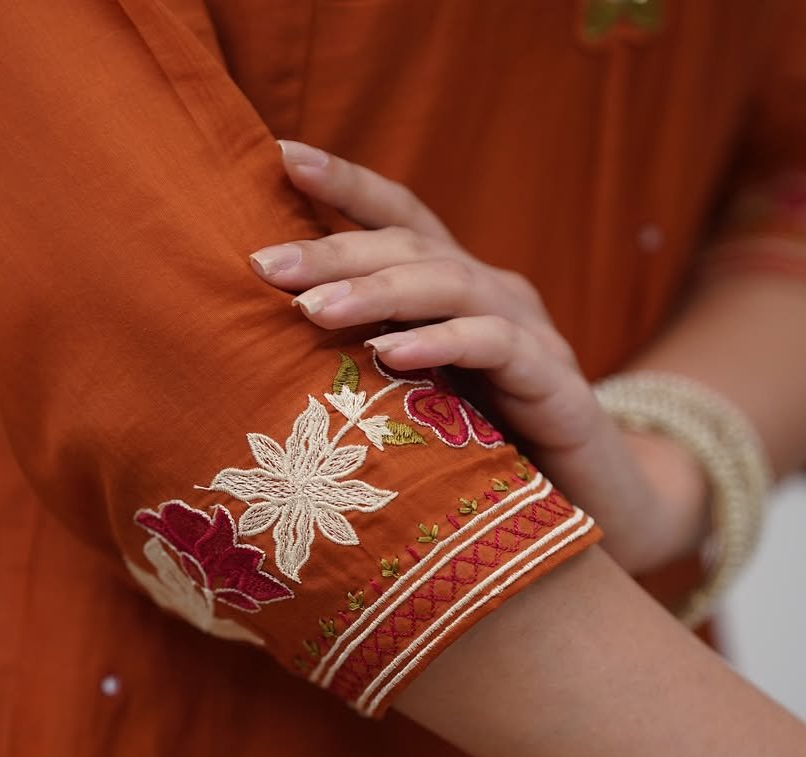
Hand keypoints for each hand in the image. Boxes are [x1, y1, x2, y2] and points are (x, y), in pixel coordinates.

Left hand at [248, 141, 709, 574]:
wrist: (588, 502)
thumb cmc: (490, 449)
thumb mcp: (421, 395)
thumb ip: (371, 360)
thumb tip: (276, 343)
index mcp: (459, 289)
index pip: (402, 219)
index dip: (348, 183)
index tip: (283, 157)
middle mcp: (495, 294)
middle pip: (413, 247)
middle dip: (336, 251)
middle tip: (266, 266)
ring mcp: (530, 332)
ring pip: (451, 285)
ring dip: (377, 292)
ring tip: (313, 310)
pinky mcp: (554, 381)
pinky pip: (495, 346)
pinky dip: (442, 343)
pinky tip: (393, 353)